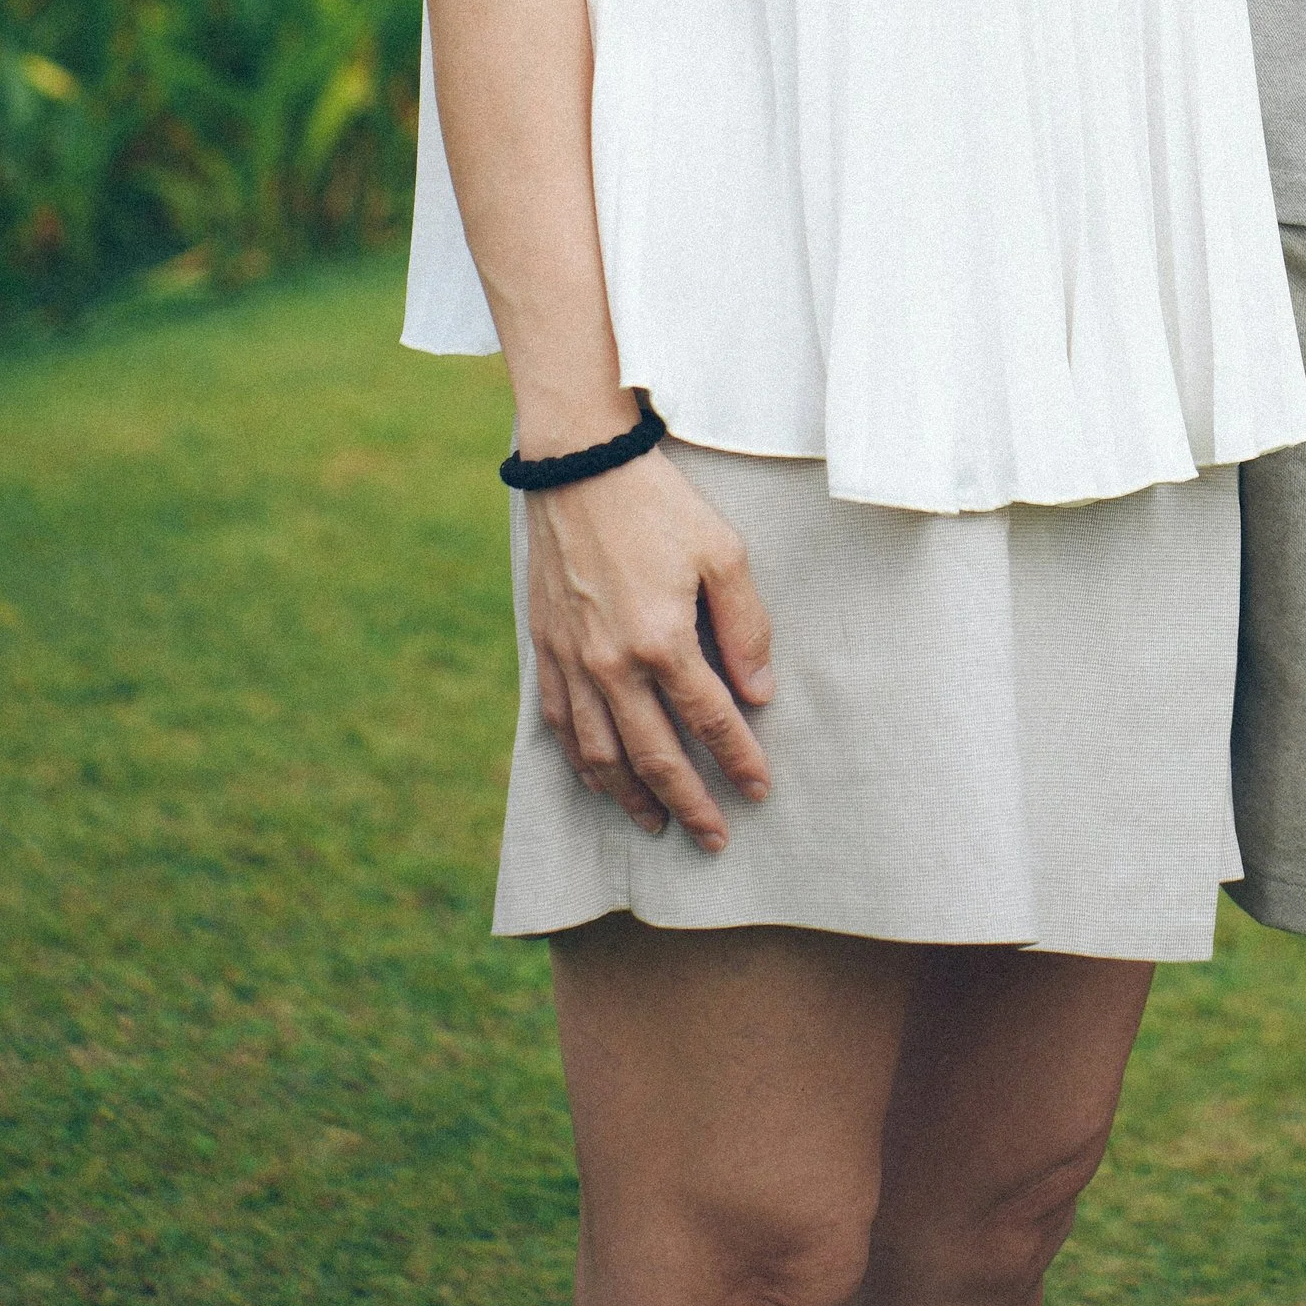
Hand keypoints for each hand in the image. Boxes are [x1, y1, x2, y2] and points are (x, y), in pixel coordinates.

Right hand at [524, 446, 774, 849]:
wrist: (579, 468)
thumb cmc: (659, 505)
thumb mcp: (723, 552)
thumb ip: (745, 626)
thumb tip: (759, 692)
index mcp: (664, 640)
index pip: (710, 721)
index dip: (738, 760)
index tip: (758, 789)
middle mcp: (613, 665)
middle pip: (655, 755)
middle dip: (689, 802)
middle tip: (713, 837)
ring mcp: (574, 662)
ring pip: (602, 755)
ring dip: (631, 797)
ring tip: (657, 823)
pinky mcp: (546, 651)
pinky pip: (561, 727)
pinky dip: (583, 764)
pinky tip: (600, 780)